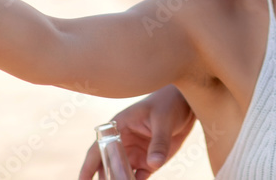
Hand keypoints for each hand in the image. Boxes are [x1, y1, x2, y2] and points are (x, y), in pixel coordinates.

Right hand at [78, 86, 195, 179]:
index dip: (88, 167)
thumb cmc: (169, 103)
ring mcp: (136, 153)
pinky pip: (138, 178)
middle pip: (108, 166)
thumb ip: (159, 142)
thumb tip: (154, 164)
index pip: (98, 149)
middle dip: (105, 179)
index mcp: (119, 128)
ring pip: (121, 174)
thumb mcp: (163, 120)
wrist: (187, 104)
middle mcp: (124, 143)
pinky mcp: (149, 161)